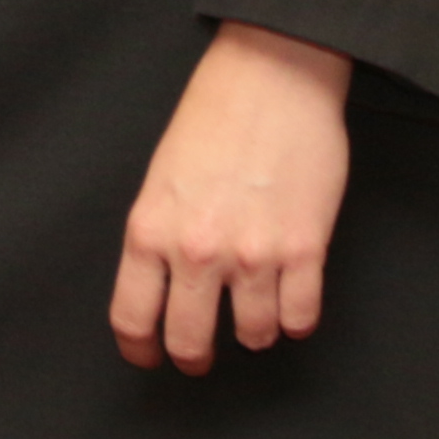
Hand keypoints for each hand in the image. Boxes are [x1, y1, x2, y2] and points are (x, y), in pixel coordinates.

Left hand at [113, 21, 352, 371]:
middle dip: (193, 357)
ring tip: (254, 317)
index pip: (133, 317)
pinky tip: (291, 306)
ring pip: (254, 335)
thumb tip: (163, 289)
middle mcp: (197, 250)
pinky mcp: (306, 248)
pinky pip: (301, 317)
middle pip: (190, 340)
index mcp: (149, 230)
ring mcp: (254, 253)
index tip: (149, 357)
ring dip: (254, 334)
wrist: (270, 80)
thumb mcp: (160, 180)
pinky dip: (296, 321)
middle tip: (199, 358)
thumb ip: (159, 237)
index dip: (140, 348)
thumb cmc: (211, 121)